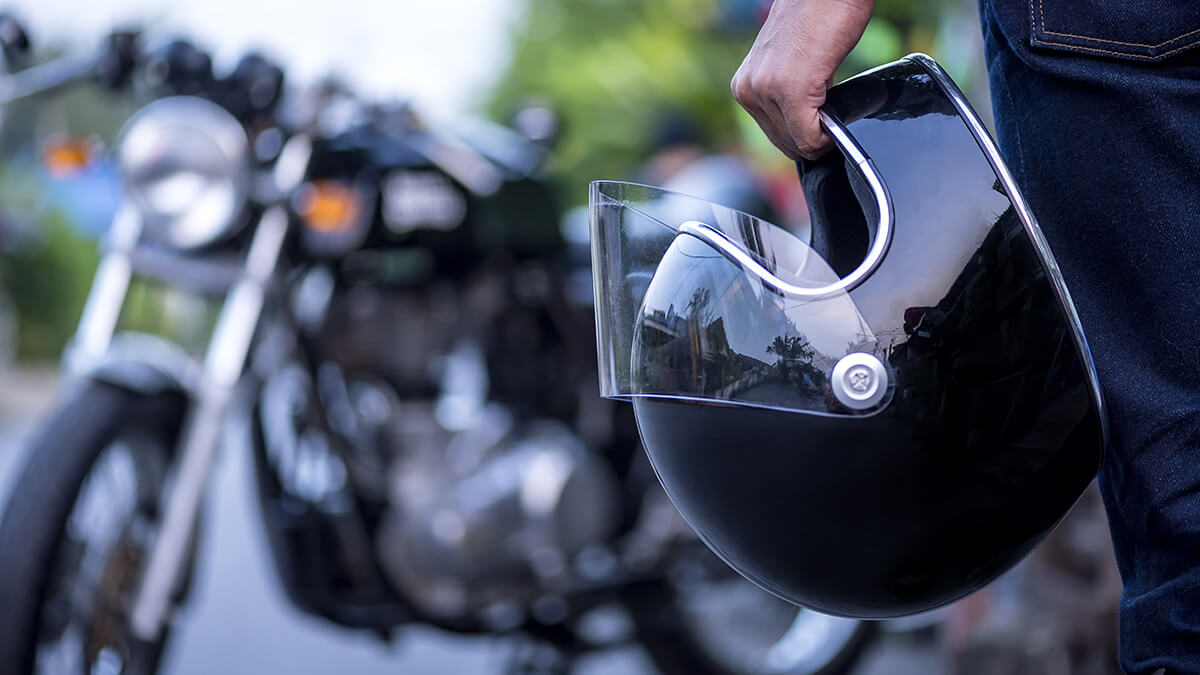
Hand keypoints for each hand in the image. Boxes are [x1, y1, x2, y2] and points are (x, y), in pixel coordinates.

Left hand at [731, 0, 874, 159]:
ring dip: (820, 136)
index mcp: (744, 85)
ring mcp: (767, 90)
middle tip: (831, 125)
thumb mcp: (789, 64)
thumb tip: (801, 128)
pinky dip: (827, 137)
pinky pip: (810, 137)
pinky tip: (836, 123)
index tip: (820, 128)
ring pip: (797, 142)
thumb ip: (784, 94)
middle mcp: (748, 89)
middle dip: (810, 140)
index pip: (772, 134)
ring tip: (833, 116)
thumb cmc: (818, 19)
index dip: (801, 137)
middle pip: (783, 142)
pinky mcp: (792, 91)